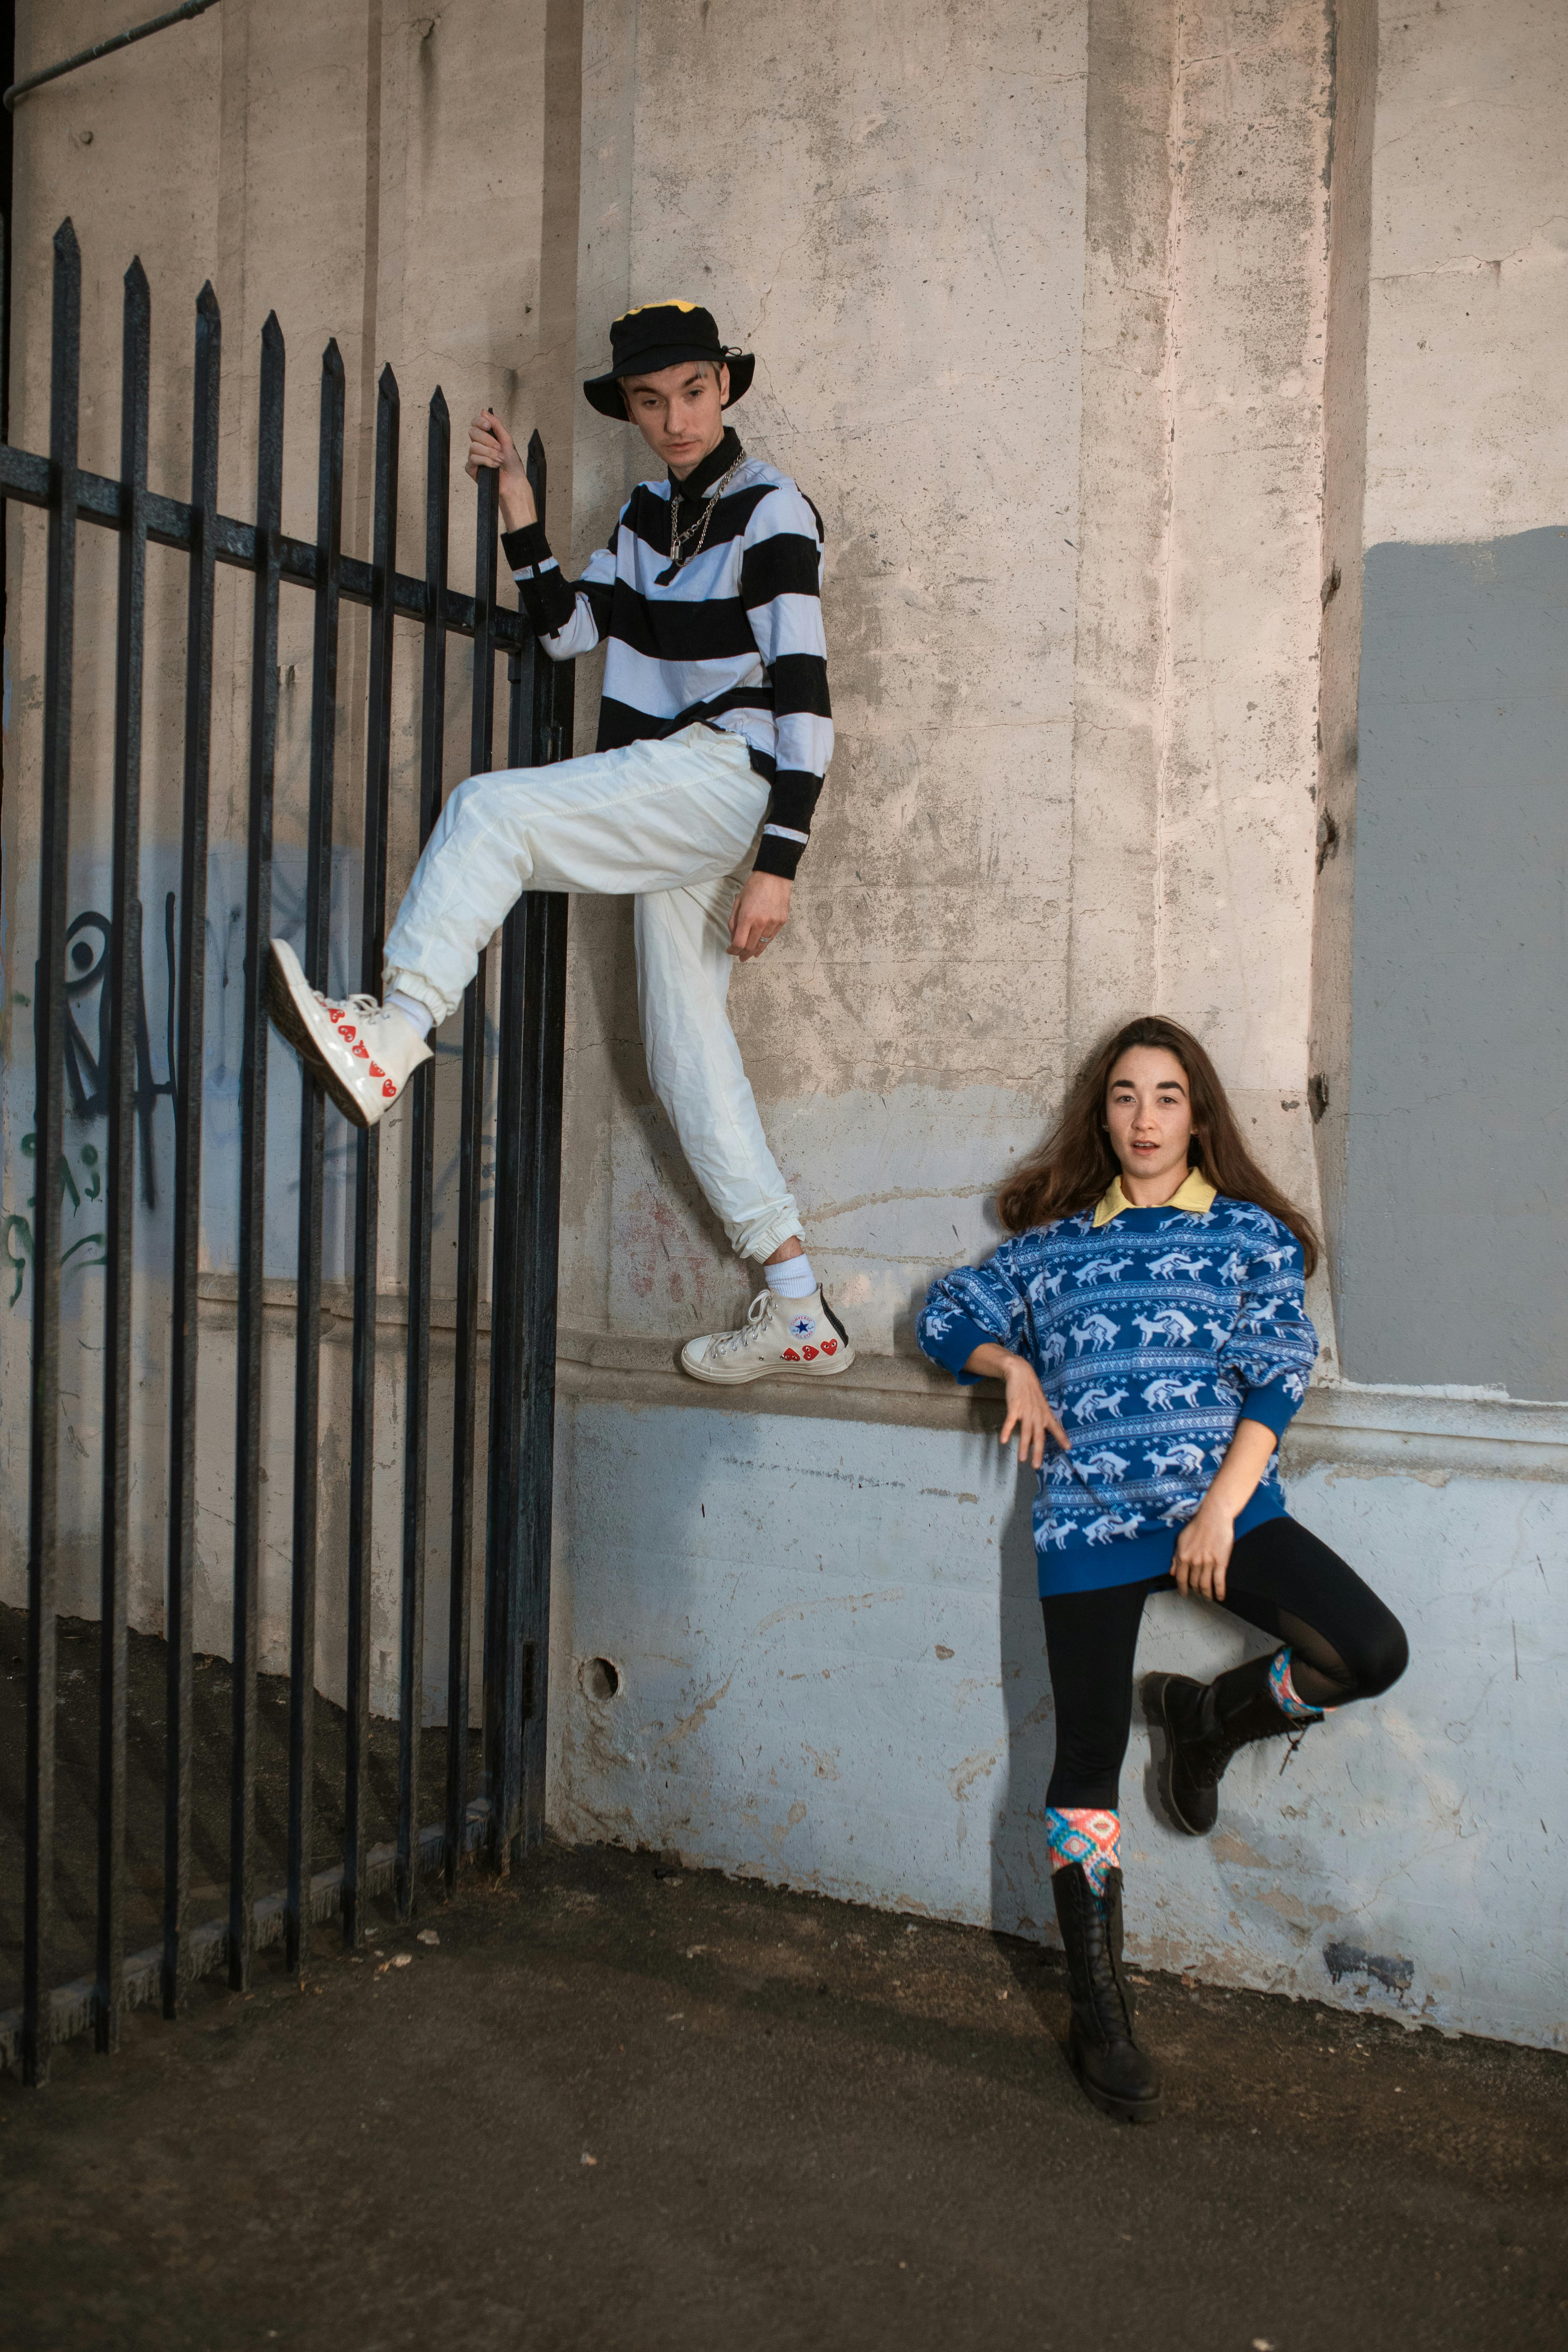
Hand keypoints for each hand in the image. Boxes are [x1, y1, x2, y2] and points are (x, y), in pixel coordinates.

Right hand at [467, 408, 534, 532]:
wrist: (514, 482)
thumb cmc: (512, 464)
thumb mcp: (507, 440)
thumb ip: (496, 424)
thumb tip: (484, 411)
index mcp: (486, 437)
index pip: (475, 423)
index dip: (480, 422)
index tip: (488, 426)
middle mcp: (478, 445)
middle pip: (473, 432)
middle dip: (488, 440)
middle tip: (499, 448)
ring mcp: (474, 457)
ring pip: (473, 446)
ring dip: (490, 452)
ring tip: (500, 459)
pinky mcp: (471, 468)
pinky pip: (473, 459)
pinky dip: (486, 461)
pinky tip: (494, 466)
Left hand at [729, 871, 790, 959]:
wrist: (774, 875)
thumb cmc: (754, 886)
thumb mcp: (738, 902)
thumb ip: (734, 921)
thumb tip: (733, 938)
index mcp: (747, 917)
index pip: (739, 943)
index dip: (733, 950)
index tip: (730, 951)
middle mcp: (761, 922)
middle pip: (750, 947)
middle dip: (743, 954)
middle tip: (739, 957)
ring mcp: (774, 923)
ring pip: (762, 944)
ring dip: (754, 951)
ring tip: (750, 955)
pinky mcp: (782, 922)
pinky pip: (771, 937)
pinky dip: (765, 944)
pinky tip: (760, 947)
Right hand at [958, 1346, 1069, 1469]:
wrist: (1021, 1374)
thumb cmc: (1031, 1391)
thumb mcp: (1040, 1405)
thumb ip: (1041, 1419)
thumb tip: (1038, 1436)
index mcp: (1045, 1414)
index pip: (1056, 1428)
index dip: (1062, 1438)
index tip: (1069, 1448)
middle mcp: (1038, 1415)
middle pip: (1039, 1436)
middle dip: (1038, 1452)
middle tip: (1037, 1466)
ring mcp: (1026, 1411)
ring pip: (1026, 1432)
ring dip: (1024, 1446)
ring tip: (1021, 1459)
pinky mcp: (1015, 1407)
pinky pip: (1010, 1421)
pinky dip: (1006, 1430)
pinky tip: (1003, 1440)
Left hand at [1173, 1494, 1235, 1602]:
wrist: (1214, 1516)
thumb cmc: (1197, 1525)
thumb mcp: (1181, 1540)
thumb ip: (1176, 1557)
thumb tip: (1172, 1572)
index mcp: (1183, 1556)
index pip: (1181, 1579)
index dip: (1182, 1589)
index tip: (1184, 1595)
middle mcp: (1194, 1562)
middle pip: (1194, 1584)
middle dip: (1196, 1591)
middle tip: (1198, 1594)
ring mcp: (1208, 1563)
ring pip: (1205, 1585)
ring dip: (1206, 1594)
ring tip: (1208, 1598)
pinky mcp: (1221, 1562)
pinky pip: (1219, 1581)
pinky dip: (1219, 1592)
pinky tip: (1220, 1597)